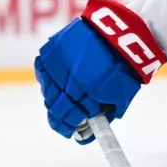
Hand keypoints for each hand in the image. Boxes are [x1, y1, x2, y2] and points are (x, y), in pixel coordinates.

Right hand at [35, 0, 166, 139]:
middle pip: (56, 106)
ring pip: (47, 90)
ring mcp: (60, 62)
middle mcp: (73, 78)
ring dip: (52, 100)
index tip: (70, 133)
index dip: (70, 127)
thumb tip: (85, 133)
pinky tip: (53, 85)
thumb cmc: (124, 69)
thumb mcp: (121, 98)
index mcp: (92, 92)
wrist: (120, 34)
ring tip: (60, 104)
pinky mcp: (52, 48)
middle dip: (60, 119)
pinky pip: (42, 70)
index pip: (73, 117)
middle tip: (63, 125)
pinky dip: (46, 80)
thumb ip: (104, 115)